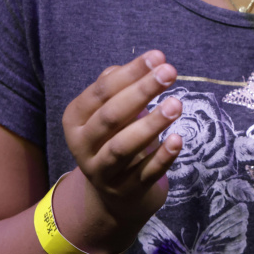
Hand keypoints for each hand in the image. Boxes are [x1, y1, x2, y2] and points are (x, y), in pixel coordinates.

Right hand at [58, 51, 183, 252]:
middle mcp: (83, 146)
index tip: (158, 57)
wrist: (114, 196)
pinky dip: (162, 157)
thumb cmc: (115, 138)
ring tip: (176, 104)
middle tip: (169, 72)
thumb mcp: (108, 111)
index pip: (101, 92)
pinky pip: (145, 173)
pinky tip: (177, 139)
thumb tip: (138, 65)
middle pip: (110, 116)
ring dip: (150, 124)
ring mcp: (103, 172)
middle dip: (141, 92)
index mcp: (76, 120)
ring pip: (123, 147)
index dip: (130, 73)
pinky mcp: (127, 191)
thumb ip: (118, 86)